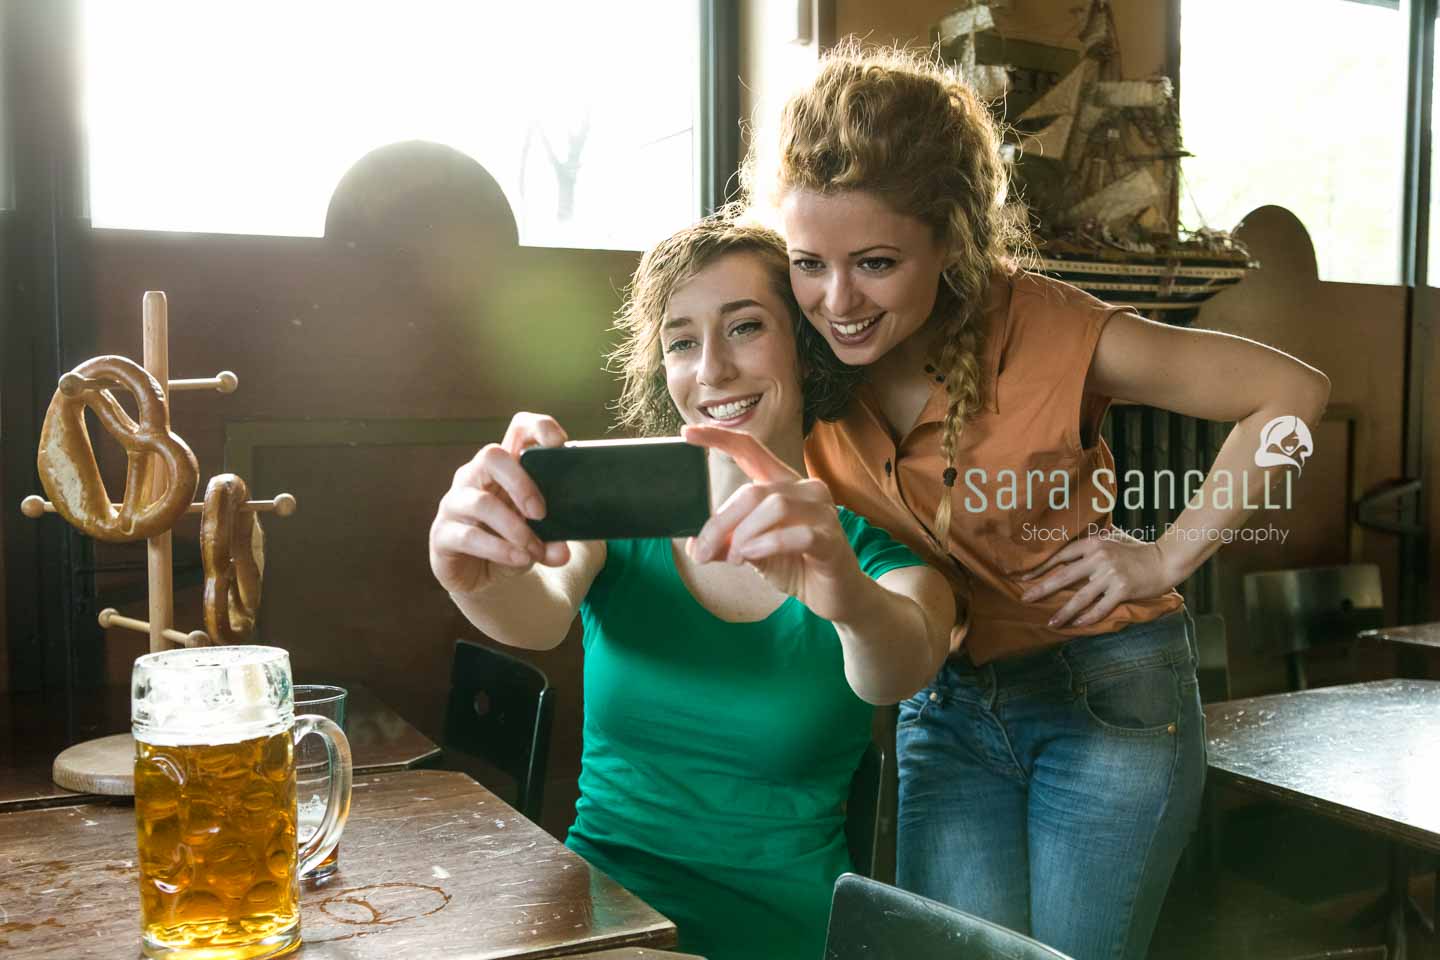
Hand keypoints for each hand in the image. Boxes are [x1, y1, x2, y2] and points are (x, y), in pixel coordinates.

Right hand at [428, 412, 571, 594]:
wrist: (480, 577)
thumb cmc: (511, 542)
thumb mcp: (538, 539)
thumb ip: (552, 540)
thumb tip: (562, 551)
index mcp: (506, 469)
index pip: (518, 430)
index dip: (538, 428)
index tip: (559, 445)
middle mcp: (475, 477)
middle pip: (492, 455)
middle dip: (521, 483)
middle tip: (541, 513)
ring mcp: (455, 502)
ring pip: (481, 502)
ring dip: (514, 528)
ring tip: (533, 550)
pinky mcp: (442, 533)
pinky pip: (469, 536)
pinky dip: (499, 549)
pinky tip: (519, 559)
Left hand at [682, 424, 866, 621]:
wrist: (835, 595)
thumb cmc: (796, 565)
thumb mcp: (752, 553)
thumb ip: (727, 544)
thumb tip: (695, 547)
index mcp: (782, 485)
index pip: (751, 449)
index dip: (720, 438)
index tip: (688, 433)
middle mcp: (805, 489)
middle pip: (752, 492)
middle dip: (720, 523)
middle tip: (703, 551)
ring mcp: (822, 512)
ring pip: (773, 506)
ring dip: (745, 535)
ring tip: (738, 557)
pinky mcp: (831, 539)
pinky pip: (796, 534)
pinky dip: (767, 545)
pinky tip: (754, 556)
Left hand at [1018, 527, 1176, 627]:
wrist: (1165, 559)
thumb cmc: (1136, 550)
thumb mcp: (1111, 540)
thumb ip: (1091, 545)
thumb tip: (1067, 552)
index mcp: (1093, 543)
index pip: (1060, 556)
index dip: (1040, 567)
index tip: (1024, 577)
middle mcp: (1099, 557)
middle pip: (1063, 576)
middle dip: (1041, 589)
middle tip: (1024, 599)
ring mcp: (1110, 574)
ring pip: (1080, 597)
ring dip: (1064, 612)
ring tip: (1050, 623)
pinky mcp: (1122, 589)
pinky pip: (1100, 607)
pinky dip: (1088, 617)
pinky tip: (1077, 625)